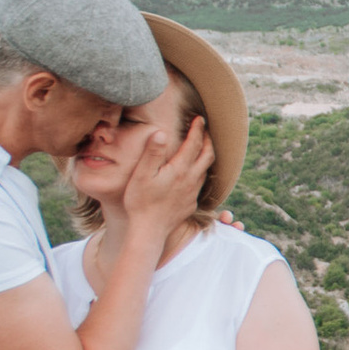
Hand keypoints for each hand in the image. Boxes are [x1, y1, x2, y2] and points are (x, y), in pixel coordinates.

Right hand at [118, 116, 213, 236]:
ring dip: (206, 156)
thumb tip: (161, 132)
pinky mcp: (191, 204)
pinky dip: (200, 172)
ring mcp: (192, 193)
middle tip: (204, 130)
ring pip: (206, 170)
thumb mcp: (142, 175)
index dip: (197, 129)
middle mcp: (191, 180)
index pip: (194, 144)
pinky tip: (193, 173)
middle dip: (208, 140)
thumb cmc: (140, 202)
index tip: (199, 118)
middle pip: (208, 155)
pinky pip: (200, 184)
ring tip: (201, 148)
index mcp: (179, 170)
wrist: (149, 231)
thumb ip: (152, 153)